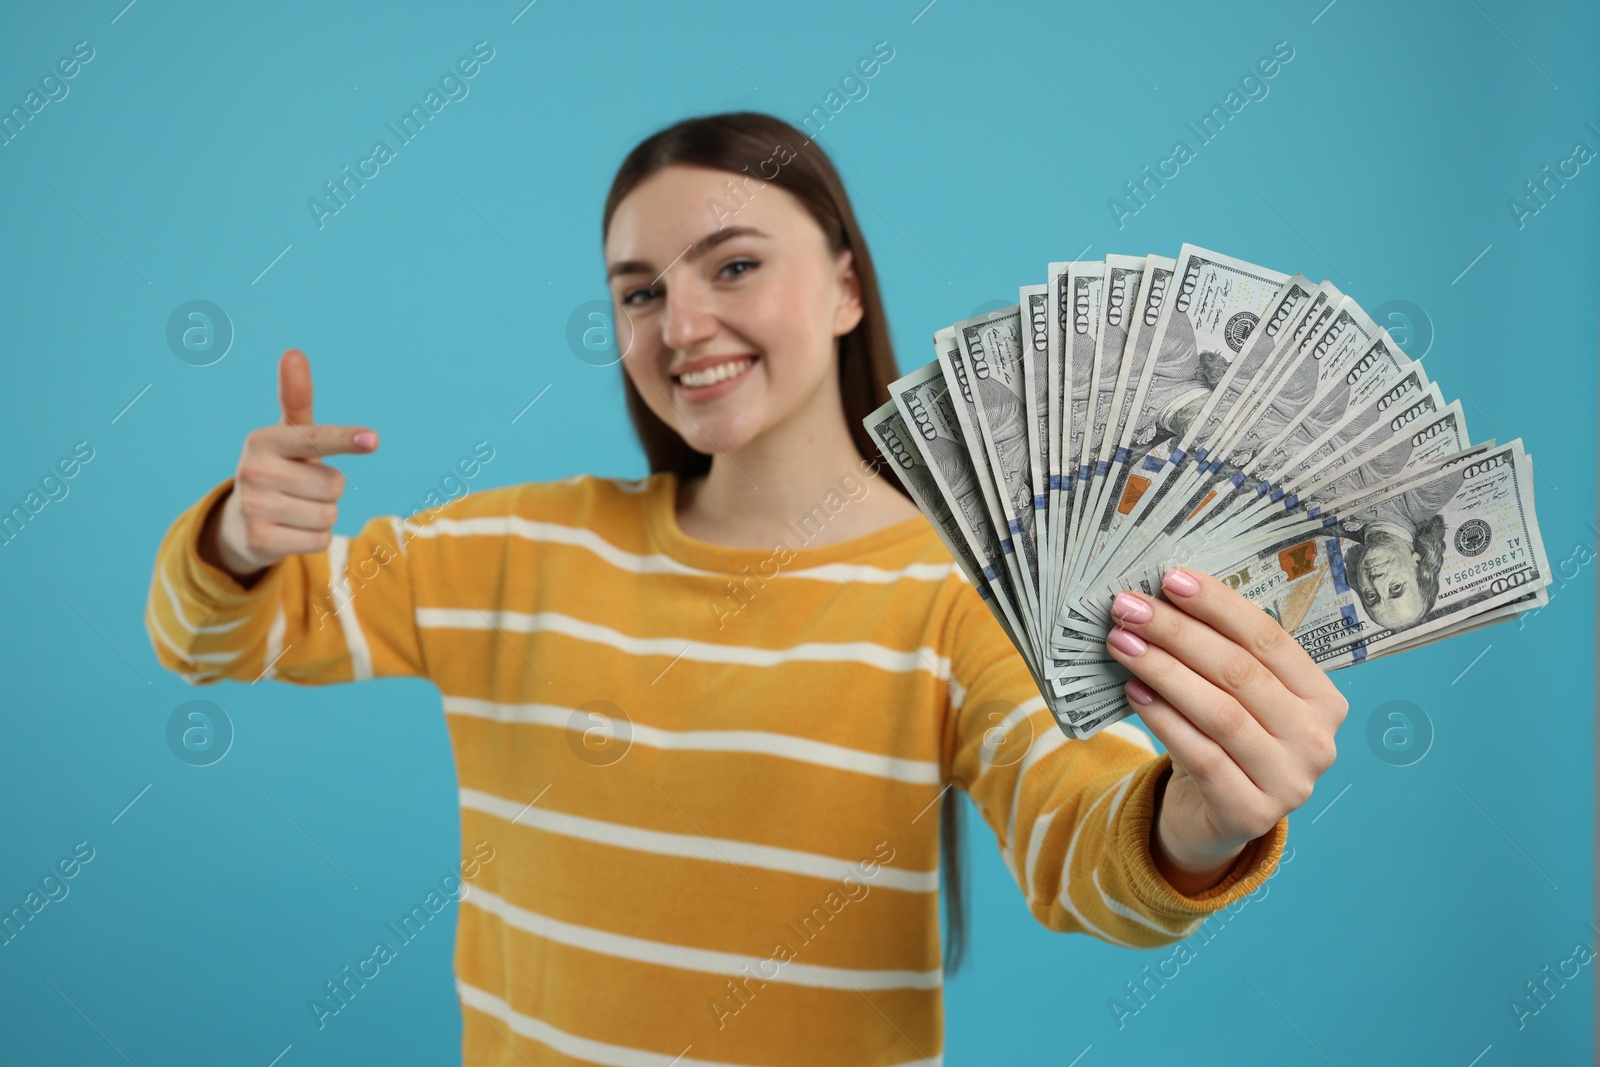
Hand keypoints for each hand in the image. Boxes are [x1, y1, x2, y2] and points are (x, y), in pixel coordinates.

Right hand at [203, 349, 379, 579]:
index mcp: (264, 440)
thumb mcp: (288, 435)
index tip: (372, 439)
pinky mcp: (259, 541)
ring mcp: (254, 507)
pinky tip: (291, 530)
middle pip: (335, 484)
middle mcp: (254, 471)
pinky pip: (320, 540)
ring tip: (295, 508)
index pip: (316, 439)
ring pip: (330, 514)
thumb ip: (297, 398)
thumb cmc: (280, 467)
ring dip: (322, 515)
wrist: (241, 520)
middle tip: (302, 488)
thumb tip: (293, 352)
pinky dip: (314, 538)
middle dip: (329, 489)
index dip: (346, 440)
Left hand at [1103, 567, 1346, 891]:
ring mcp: (1290, 782)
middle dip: (1178, 633)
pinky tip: (1134, 692)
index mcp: (1322, 699)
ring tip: (1121, 643)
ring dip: (1164, 671)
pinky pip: (1201, 755)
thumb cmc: (1223, 741)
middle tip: (1129, 608)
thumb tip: (1163, 595)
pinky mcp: (1252, 814)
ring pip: (1220, 713)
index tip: (1170, 578)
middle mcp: (1317, 740)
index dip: (1218, 605)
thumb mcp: (1234, 695)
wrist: (1212, 818)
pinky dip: (1164, 719)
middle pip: (1239, 672)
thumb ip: (1219, 652)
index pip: (1268, 639)